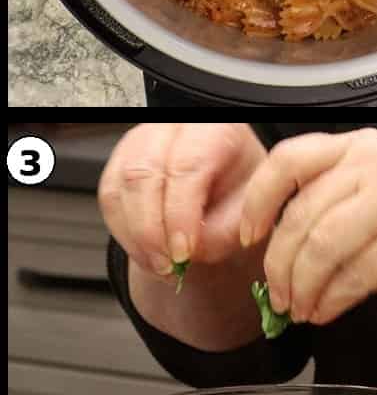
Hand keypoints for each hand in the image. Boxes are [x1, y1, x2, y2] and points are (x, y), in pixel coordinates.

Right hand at [98, 123, 264, 279]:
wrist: (227, 181)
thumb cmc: (240, 187)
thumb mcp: (249, 208)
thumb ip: (225, 229)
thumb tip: (191, 251)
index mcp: (214, 128)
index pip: (187, 167)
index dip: (180, 214)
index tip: (184, 252)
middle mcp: (171, 128)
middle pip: (144, 174)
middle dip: (152, 230)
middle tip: (169, 265)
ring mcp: (140, 142)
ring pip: (119, 188)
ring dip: (136, 237)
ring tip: (161, 266)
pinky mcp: (119, 163)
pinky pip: (109, 200)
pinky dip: (124, 234)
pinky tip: (147, 254)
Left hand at [239, 129, 376, 326]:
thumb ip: (333, 197)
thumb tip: (271, 243)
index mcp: (363, 147)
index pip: (288, 160)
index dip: (257, 201)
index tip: (249, 235)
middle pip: (300, 217)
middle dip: (278, 265)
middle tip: (277, 293)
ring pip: (320, 250)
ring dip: (302, 288)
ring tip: (301, 308)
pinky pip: (351, 278)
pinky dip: (330, 302)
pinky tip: (327, 311)